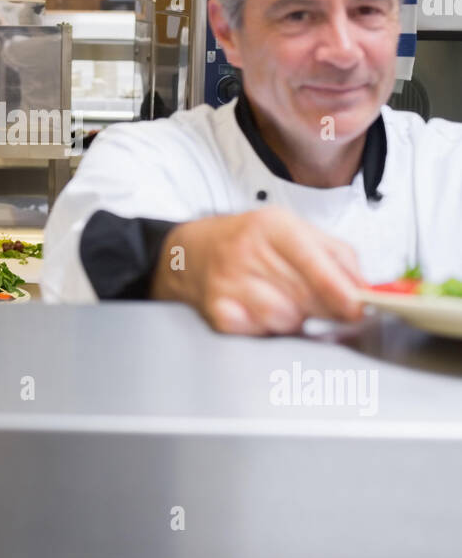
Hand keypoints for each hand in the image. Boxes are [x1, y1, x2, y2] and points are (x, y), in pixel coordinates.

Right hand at [149, 207, 366, 335]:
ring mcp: (228, 281)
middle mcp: (247, 251)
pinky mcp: (217, 310)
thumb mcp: (294, 231)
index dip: (339, 290)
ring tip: (282, 300)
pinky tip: (260, 311)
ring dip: (293, 318)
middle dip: (324, 307)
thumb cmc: (249, 241)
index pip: (313, 262)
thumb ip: (336, 255)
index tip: (358, 308)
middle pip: (304, 295)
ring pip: (285, 318)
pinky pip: (260, 332)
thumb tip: (365, 288)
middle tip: (326, 306)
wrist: (192, 252)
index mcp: (273, 225)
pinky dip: (267, 328)